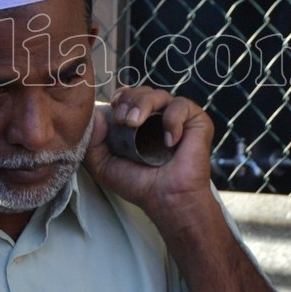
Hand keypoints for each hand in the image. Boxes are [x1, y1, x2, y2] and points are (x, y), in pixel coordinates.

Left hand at [84, 86, 214, 221]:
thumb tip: (97, 114)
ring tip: (134, 122)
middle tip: (123, 120)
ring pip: (160, 94)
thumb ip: (93, 142)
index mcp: (140, 123)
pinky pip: (182, 105)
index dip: (122, 96)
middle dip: (129, 100)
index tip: (114, 107)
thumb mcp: (103, 165)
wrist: (166, 199)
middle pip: (143, 91)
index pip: (130, 96)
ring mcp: (178, 119)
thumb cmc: (139, 184)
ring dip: (144, 103)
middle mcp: (158, 118)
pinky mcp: (198, 122)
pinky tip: (169, 140)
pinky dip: (172, 119)